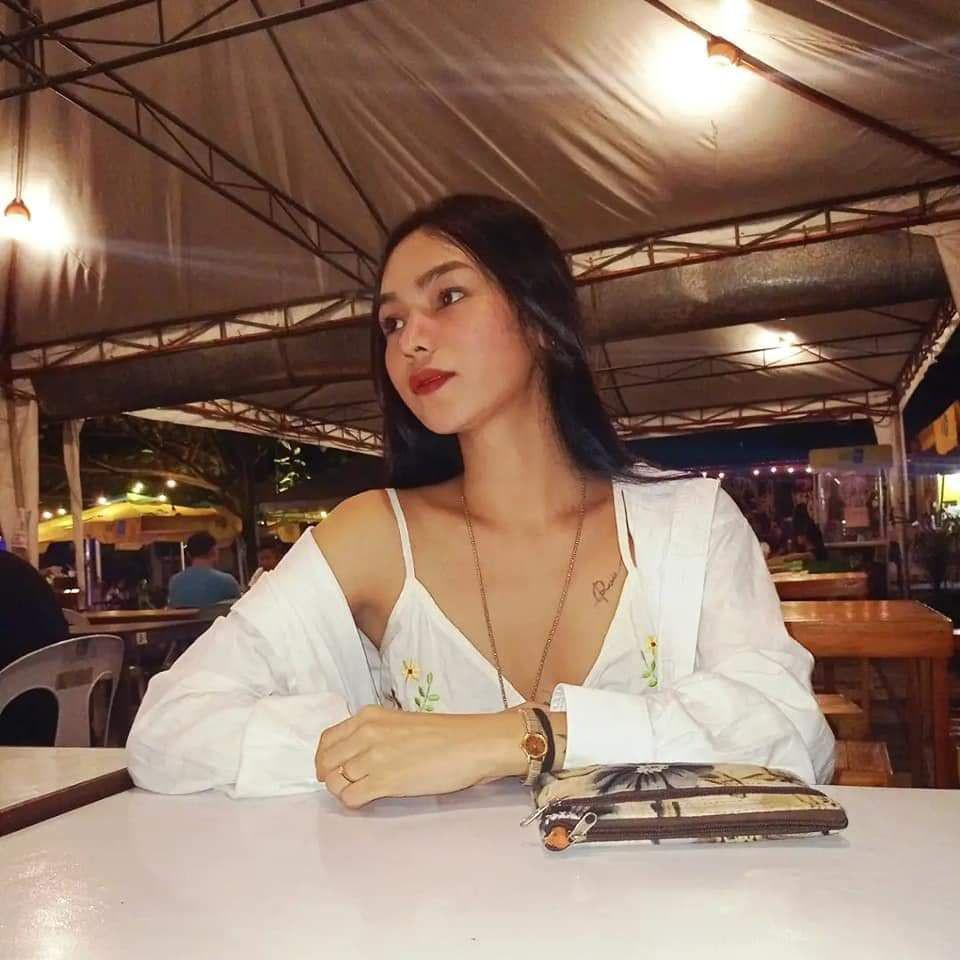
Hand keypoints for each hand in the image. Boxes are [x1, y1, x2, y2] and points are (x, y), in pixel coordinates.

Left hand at [315, 705, 523, 807]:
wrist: (472, 744)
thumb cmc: (445, 735)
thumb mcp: (400, 723)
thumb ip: (374, 734)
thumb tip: (355, 755)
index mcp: (369, 716)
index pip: (326, 740)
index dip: (326, 758)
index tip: (335, 768)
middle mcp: (366, 733)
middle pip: (326, 762)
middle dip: (331, 777)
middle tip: (348, 784)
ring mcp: (373, 757)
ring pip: (335, 782)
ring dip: (344, 791)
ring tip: (364, 791)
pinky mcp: (384, 781)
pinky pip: (350, 798)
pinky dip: (355, 802)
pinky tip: (372, 798)